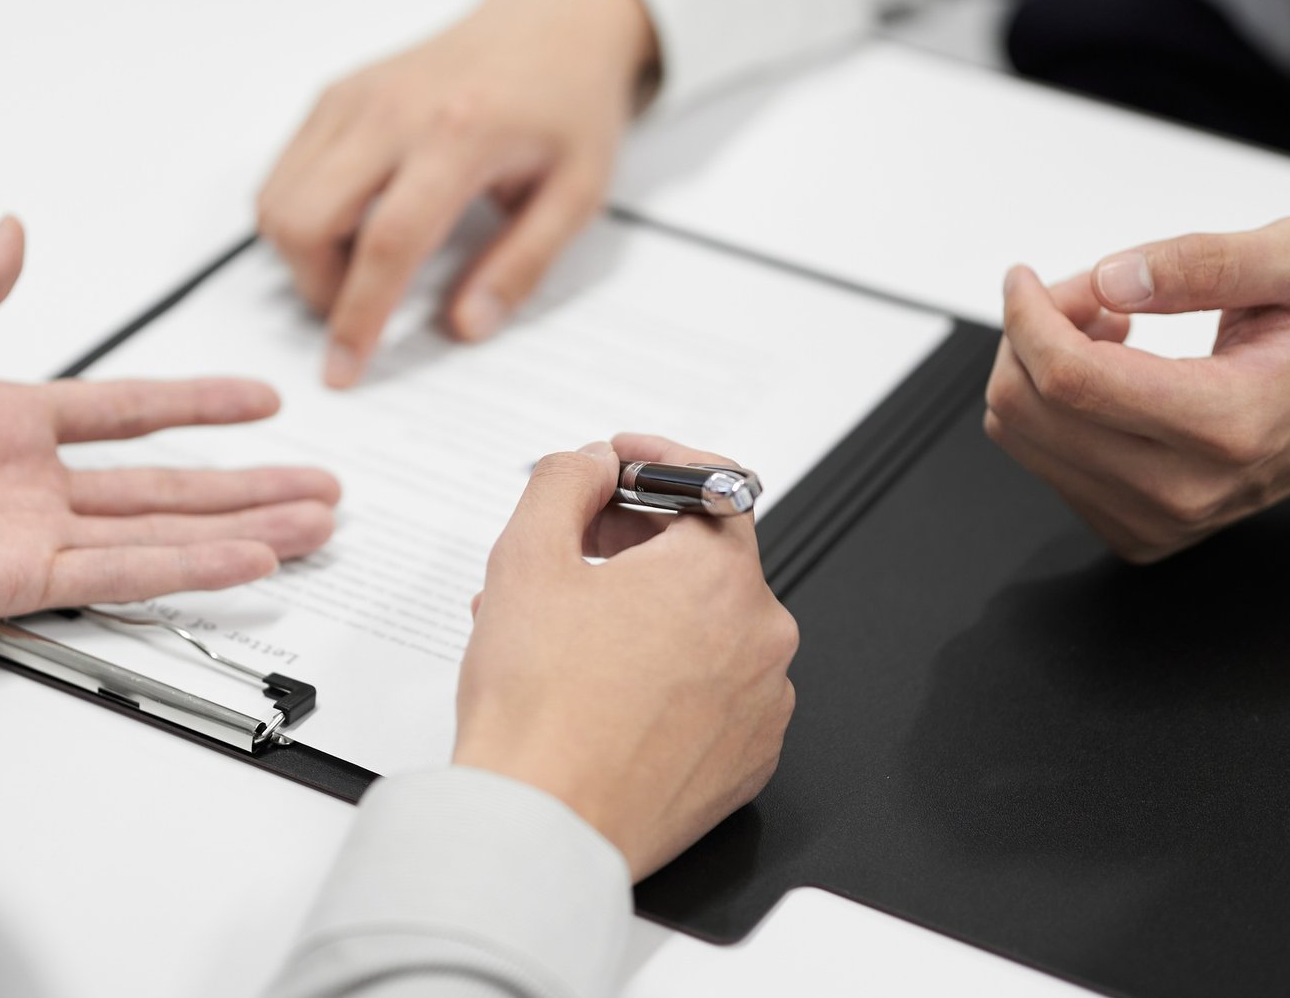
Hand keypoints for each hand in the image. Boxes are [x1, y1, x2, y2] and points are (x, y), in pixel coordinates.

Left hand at [0, 217, 340, 628]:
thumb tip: (12, 232)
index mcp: (5, 419)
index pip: (130, 414)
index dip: (200, 405)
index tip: (263, 401)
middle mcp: (28, 484)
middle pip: (170, 484)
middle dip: (252, 484)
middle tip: (320, 487)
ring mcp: (27, 535)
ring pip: (166, 532)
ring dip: (247, 529)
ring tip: (315, 526)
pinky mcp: (12, 583)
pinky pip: (123, 573)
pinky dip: (192, 568)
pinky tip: (251, 561)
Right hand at [257, 0, 657, 387]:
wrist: (551, 24)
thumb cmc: (568, 106)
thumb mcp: (578, 195)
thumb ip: (521, 266)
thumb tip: (465, 328)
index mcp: (459, 135)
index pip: (387, 243)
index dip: (358, 317)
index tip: (344, 370)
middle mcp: (392, 110)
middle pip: (304, 220)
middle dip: (316, 289)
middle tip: (360, 312)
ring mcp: (354, 97)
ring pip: (278, 198)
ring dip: (303, 255)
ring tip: (362, 267)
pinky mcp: (336, 95)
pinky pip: (284, 172)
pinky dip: (300, 215)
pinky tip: (354, 227)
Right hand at [454, 434, 797, 879]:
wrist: (542, 827)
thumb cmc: (537, 708)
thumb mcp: (526, 557)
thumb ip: (566, 480)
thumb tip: (594, 462)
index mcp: (720, 577)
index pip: (709, 484)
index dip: (653, 463)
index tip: (617, 465)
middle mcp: (761, 637)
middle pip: (704, 556)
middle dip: (633, 539)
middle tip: (572, 546)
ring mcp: (763, 704)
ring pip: (704, 625)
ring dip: (642, 609)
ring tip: (566, 628)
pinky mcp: (749, 758)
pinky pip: (714, 689)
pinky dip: (668, 672)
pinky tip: (604, 685)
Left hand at [984, 217, 1289, 562]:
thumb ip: (1203, 262)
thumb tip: (1112, 279)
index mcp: (1227, 423)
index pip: (1069, 378)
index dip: (1028, 316)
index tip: (1024, 279)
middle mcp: (1186, 487)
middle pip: (1027, 409)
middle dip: (1032, 333)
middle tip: (1088, 295)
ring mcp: (1158, 518)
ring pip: (1019, 436)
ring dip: (1040, 368)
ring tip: (1109, 331)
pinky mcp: (1138, 530)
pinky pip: (1042, 462)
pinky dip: (1053, 409)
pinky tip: (1112, 378)